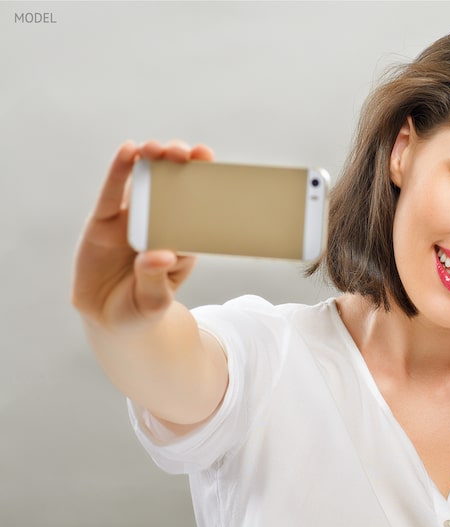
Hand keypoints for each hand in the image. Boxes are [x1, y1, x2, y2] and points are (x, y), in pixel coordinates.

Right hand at [72, 140, 213, 330]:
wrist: (109, 318)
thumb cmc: (141, 307)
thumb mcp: (153, 301)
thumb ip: (154, 279)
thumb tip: (158, 255)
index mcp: (182, 239)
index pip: (197, 205)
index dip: (203, 180)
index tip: (209, 160)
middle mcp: (159, 224)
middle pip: (172, 186)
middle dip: (180, 164)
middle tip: (185, 151)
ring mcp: (131, 220)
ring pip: (144, 183)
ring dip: (152, 161)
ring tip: (156, 147)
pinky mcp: (104, 222)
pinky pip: (112, 194)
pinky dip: (120, 171)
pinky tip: (128, 151)